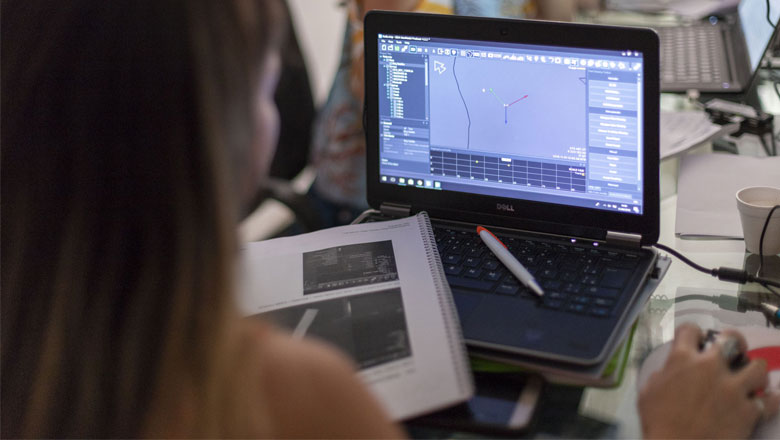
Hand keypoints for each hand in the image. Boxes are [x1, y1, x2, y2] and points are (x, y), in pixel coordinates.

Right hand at [638, 324, 779, 438]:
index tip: (695, 339)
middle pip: (732, 340)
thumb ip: (664, 373)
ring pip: (758, 367)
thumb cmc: (657, 421)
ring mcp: (732, 389)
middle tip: (732, 350)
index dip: (692, 333)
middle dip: (732, 341)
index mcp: (682, 359)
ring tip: (749, 378)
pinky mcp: (748, 411)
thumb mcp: (648, 389)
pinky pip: (770, 401)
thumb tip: (672, 370)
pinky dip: (769, 400)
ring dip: (754, 370)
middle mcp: (710, 367)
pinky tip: (767, 399)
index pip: (690, 330)